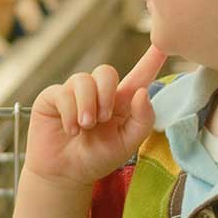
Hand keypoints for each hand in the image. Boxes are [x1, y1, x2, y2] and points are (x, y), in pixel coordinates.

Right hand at [25, 46, 167, 187]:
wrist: (65, 173)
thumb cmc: (97, 158)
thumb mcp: (127, 144)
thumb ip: (142, 120)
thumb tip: (142, 92)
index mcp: (122, 102)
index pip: (139, 75)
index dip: (151, 58)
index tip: (164, 44)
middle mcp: (98, 92)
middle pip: (106, 71)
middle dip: (105, 94)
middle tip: (102, 119)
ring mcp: (75, 93)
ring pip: (83, 80)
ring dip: (86, 106)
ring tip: (85, 127)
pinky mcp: (53, 97)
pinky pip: (63, 92)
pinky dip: (69, 113)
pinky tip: (71, 129)